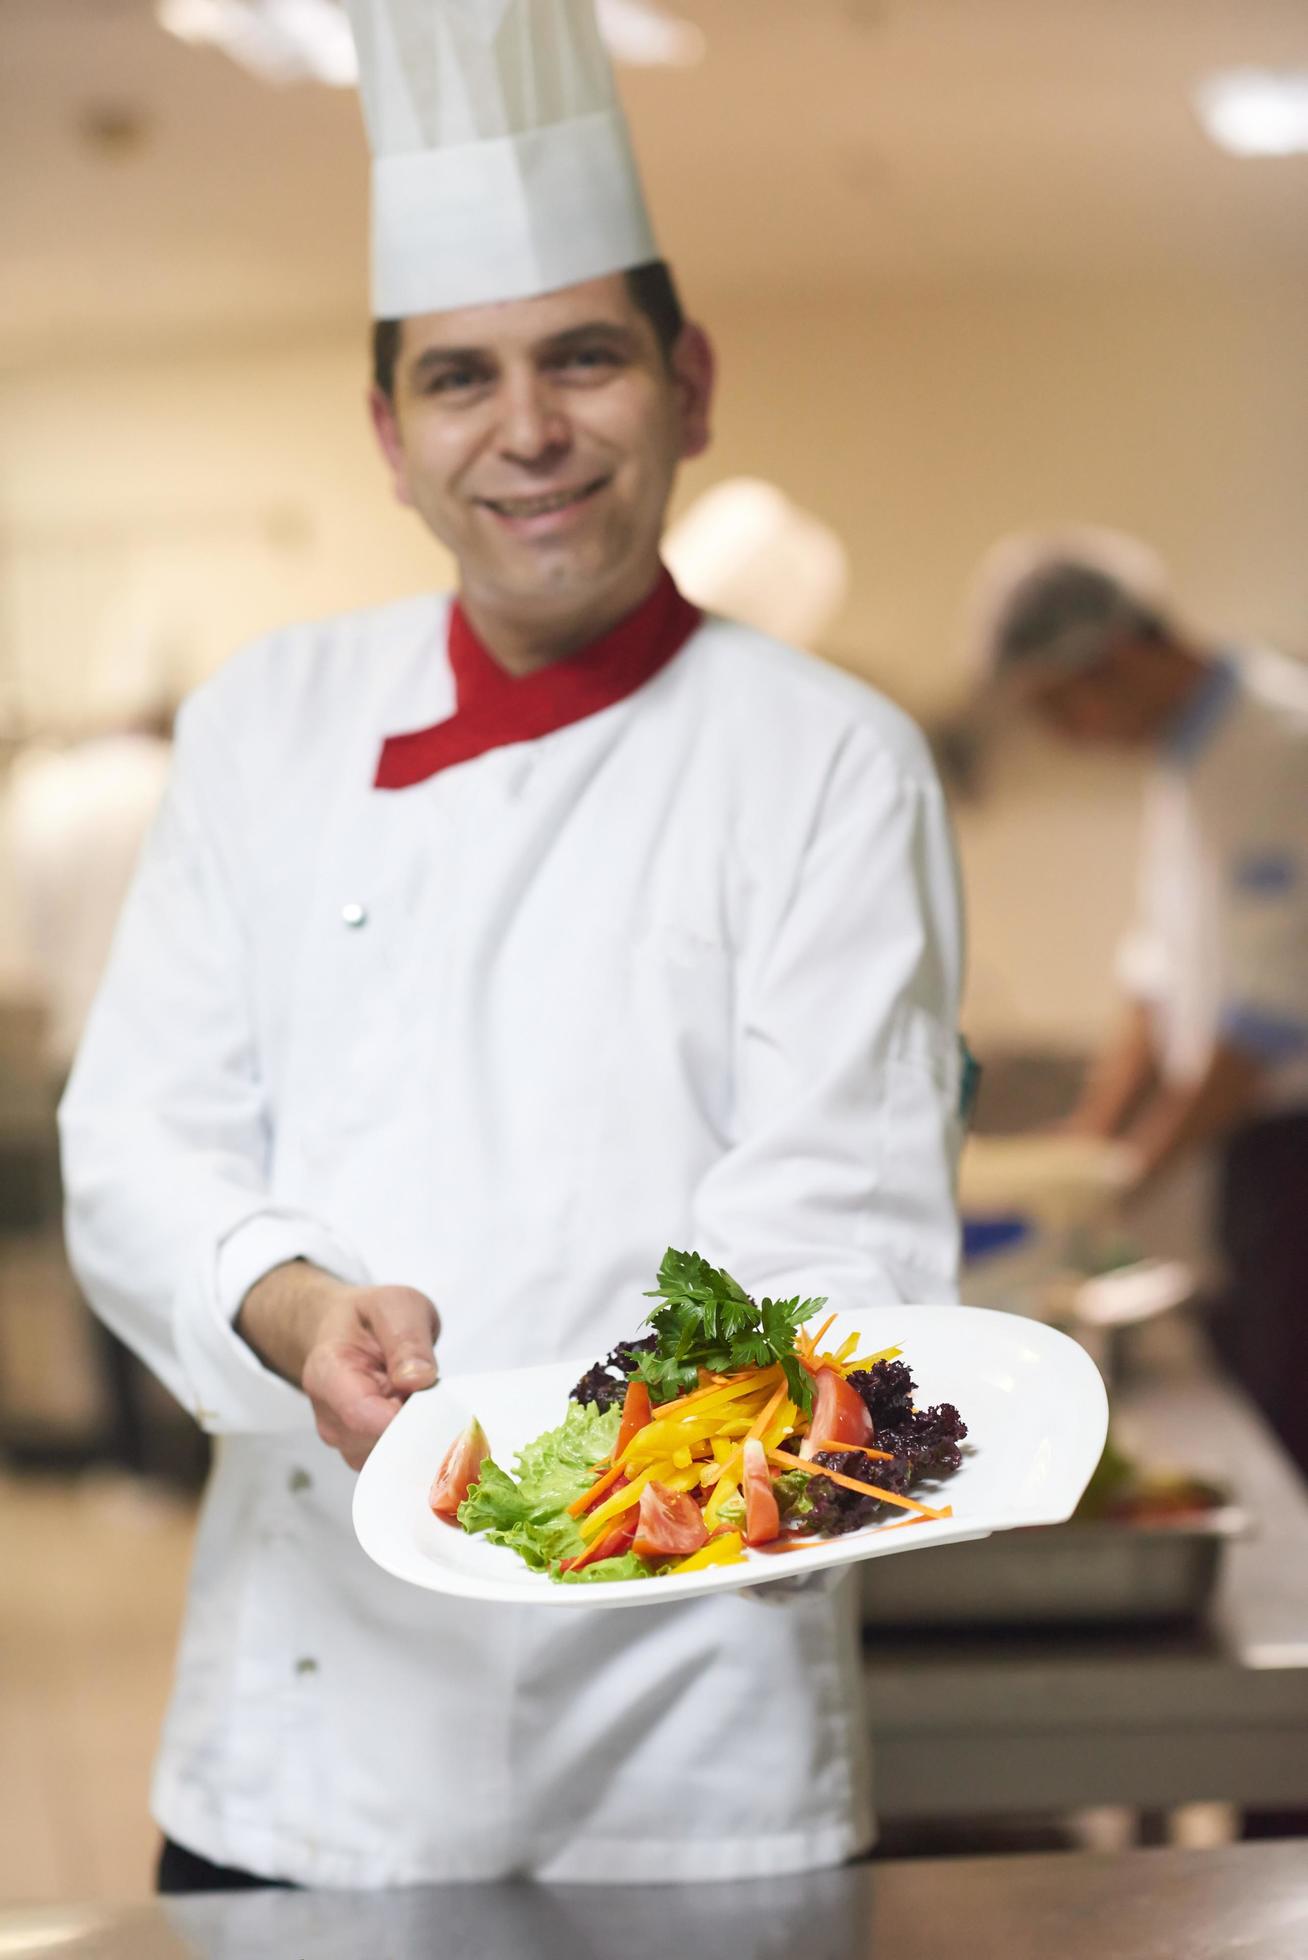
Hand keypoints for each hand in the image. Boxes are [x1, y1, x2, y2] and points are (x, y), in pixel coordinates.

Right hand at [238, 1263, 439, 1469]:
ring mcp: (347, 1444)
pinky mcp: (365, 1456)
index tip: (433, 1397)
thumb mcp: (395, 1306)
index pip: (363, 1416)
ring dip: (420, 1431)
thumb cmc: (370, 1320)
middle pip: (383, 1443)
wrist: (346, 1334)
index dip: (406, 1415)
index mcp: (327, 1376)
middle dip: (419, 1422)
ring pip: (396, 1457)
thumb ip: (406, 1338)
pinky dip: (418, 1441)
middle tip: (432, 1389)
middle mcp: (330, 1419)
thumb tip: (418, 1379)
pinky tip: (417, 1413)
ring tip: (420, 1396)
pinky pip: (400, 1462)